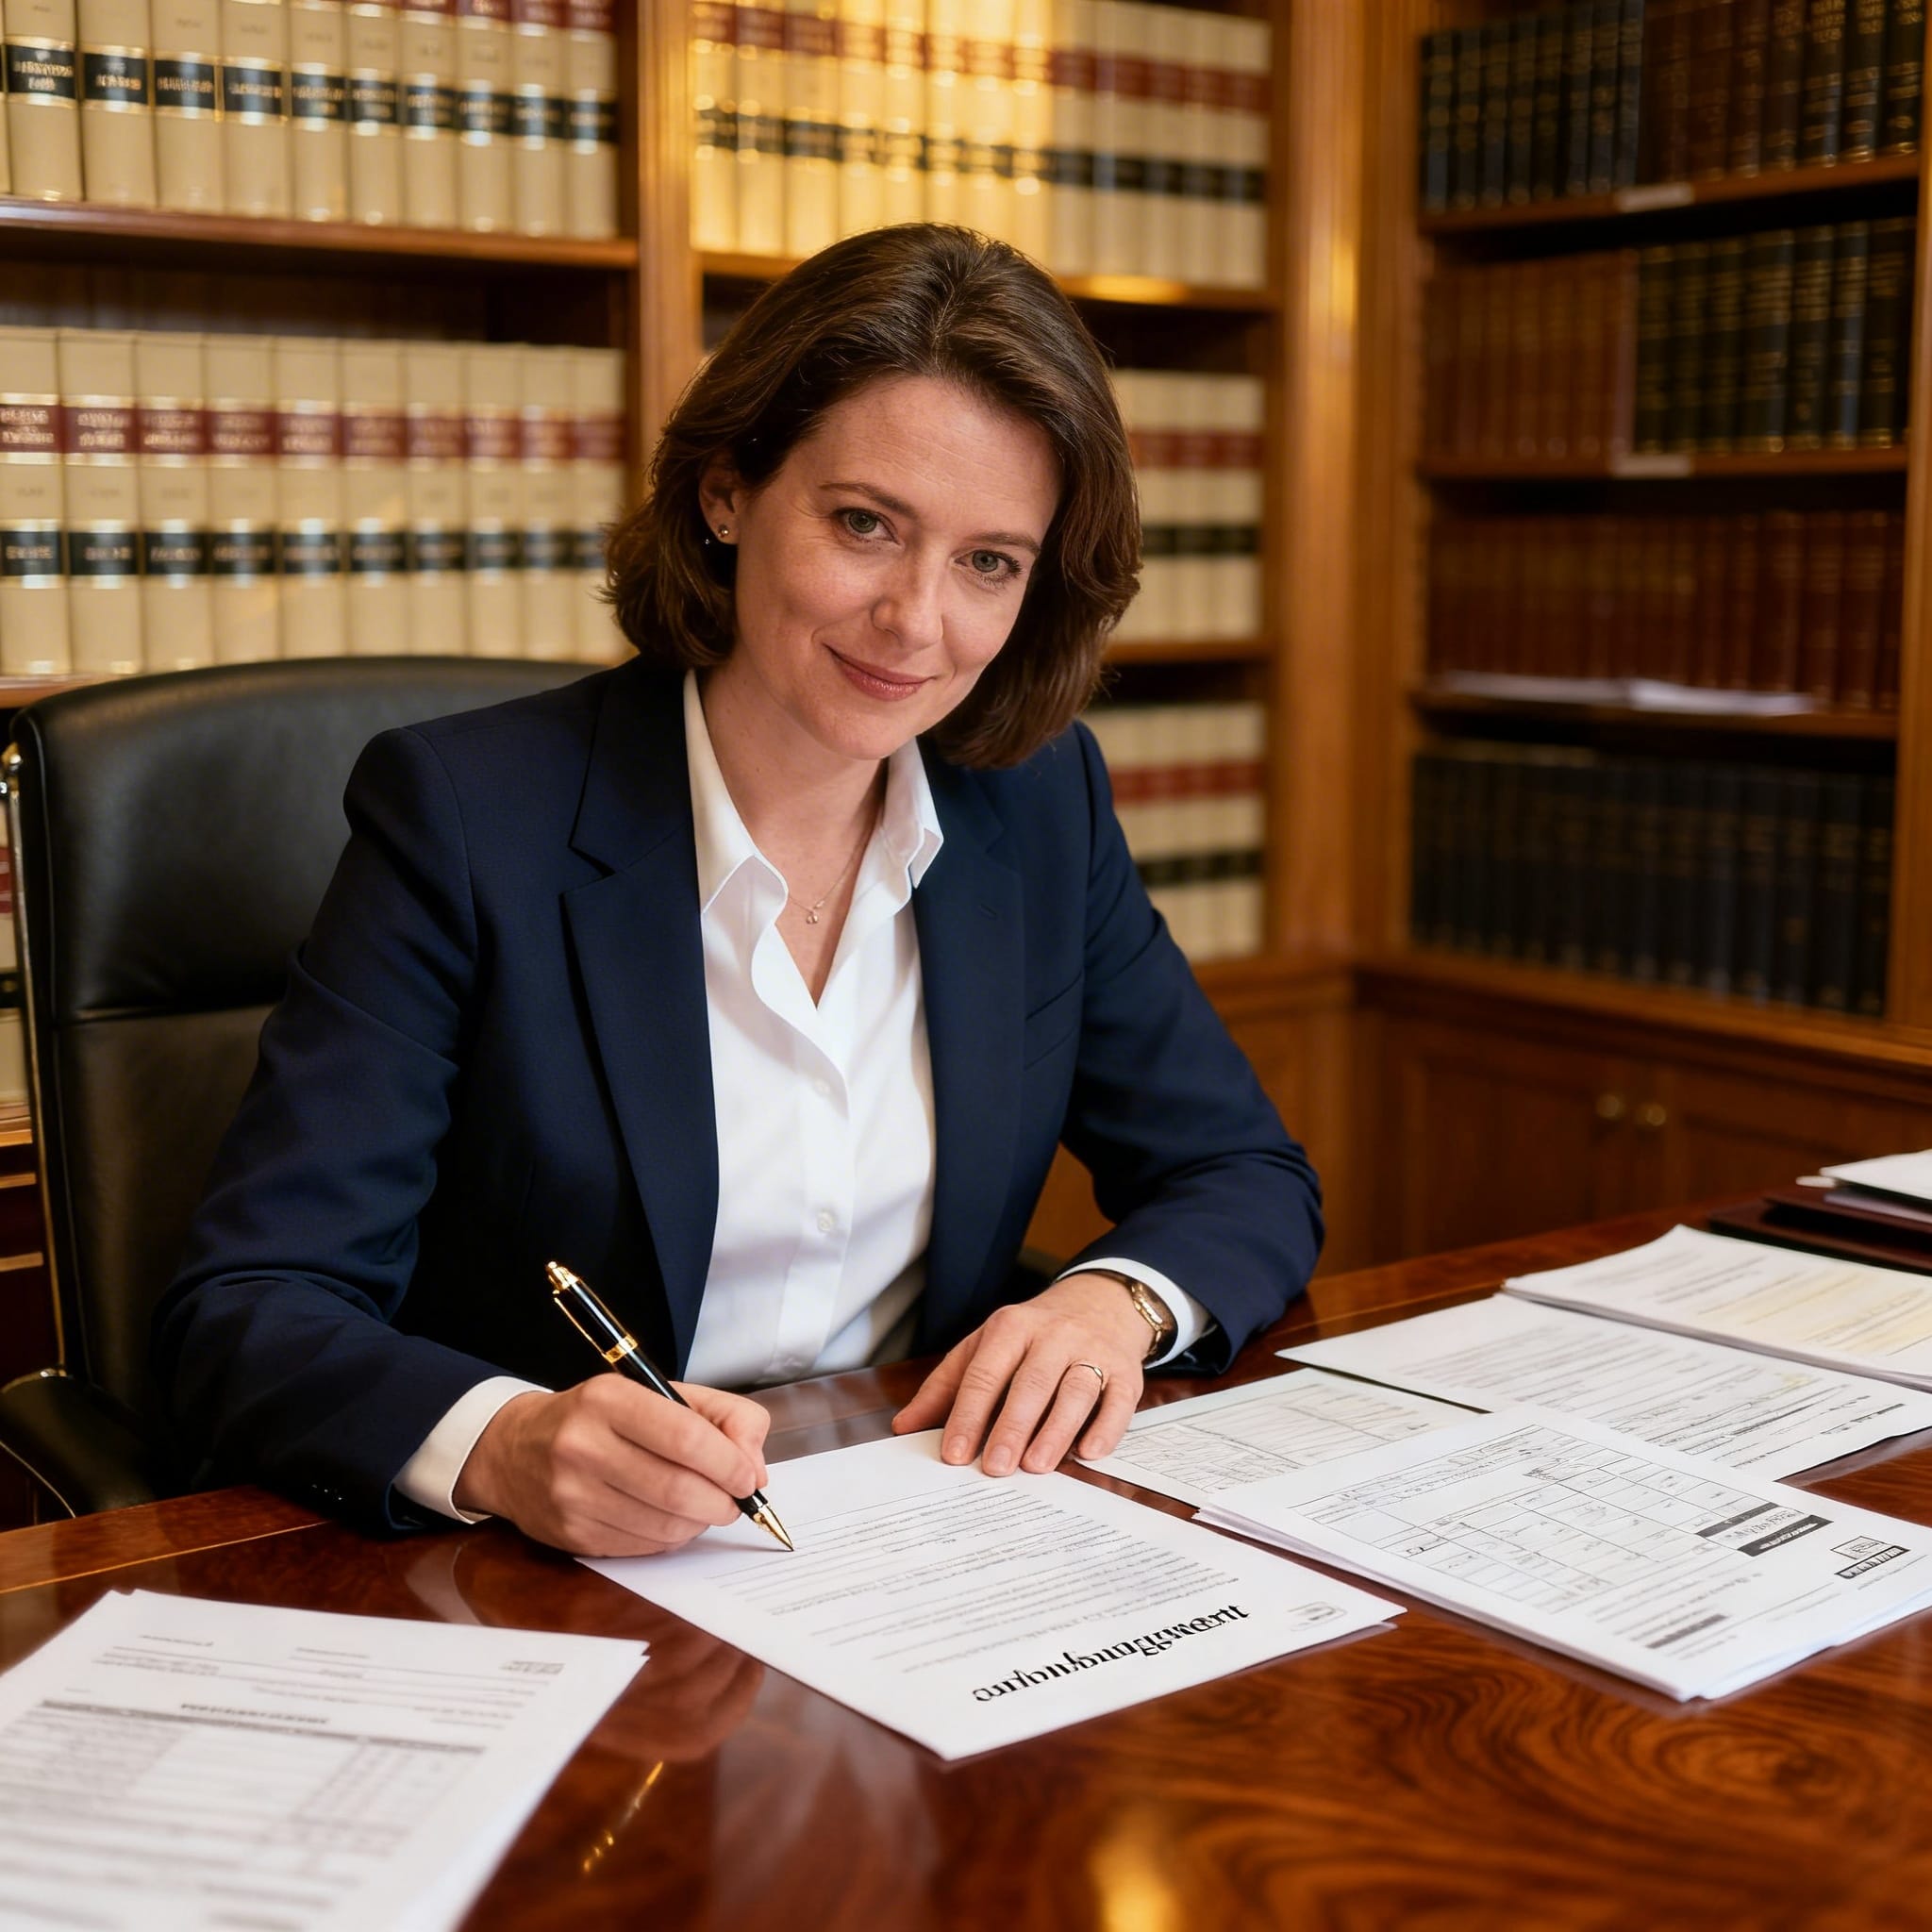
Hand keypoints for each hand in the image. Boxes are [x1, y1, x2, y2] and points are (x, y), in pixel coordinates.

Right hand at [453, 1376, 770, 1557]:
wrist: (515, 1449)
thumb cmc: (601, 1418)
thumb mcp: (659, 1393)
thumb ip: (722, 1417)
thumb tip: (756, 1467)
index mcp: (608, 1399)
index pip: (684, 1436)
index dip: (728, 1462)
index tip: (748, 1476)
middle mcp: (583, 1446)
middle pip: (677, 1489)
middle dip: (722, 1501)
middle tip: (735, 1500)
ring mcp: (572, 1495)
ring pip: (663, 1526)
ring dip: (699, 1523)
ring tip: (705, 1507)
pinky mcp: (571, 1534)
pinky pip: (642, 1547)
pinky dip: (671, 1538)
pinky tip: (670, 1519)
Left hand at [889, 1273, 1148, 1475]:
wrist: (1099, 1304)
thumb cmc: (1031, 1337)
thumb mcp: (984, 1347)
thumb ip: (946, 1387)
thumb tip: (904, 1426)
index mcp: (1011, 1327)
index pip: (985, 1373)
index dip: (969, 1415)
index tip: (955, 1454)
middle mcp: (1053, 1335)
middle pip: (1031, 1382)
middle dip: (1012, 1426)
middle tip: (995, 1468)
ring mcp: (1092, 1351)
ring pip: (1075, 1390)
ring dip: (1056, 1430)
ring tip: (1036, 1466)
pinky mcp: (1126, 1371)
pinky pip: (1118, 1400)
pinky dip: (1106, 1427)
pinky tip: (1089, 1453)